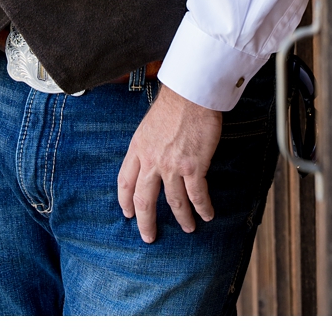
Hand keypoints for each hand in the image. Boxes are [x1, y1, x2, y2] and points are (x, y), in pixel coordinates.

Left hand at [118, 84, 222, 242]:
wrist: (192, 94)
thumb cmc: (174, 104)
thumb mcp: (149, 125)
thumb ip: (148, 145)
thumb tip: (154, 156)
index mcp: (137, 150)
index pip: (125, 182)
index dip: (125, 201)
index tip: (128, 213)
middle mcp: (151, 162)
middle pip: (144, 200)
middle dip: (146, 222)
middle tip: (149, 236)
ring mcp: (172, 167)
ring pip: (174, 202)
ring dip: (182, 218)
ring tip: (187, 228)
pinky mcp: (194, 167)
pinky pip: (197, 195)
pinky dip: (202, 208)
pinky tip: (207, 215)